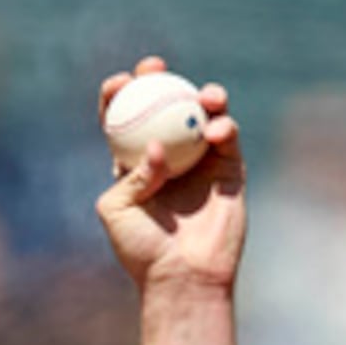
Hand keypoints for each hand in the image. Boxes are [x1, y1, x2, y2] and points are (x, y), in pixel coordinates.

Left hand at [92, 56, 243, 298]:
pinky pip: (228, 134)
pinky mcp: (228, 167)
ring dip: (201, 94)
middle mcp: (169, 154)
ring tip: (199, 96)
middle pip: (163, 105)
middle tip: (154, 68)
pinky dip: (223, 125)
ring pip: (201, 112)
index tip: (119, 82)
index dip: (119, 95)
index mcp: (134, 163)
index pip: (123, 118)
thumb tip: (156, 148)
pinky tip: (213, 129)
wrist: (184, 277)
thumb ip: (129, 174)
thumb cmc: (142, 250)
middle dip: (158, 78)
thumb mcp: (117, 211)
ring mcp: (200, 158)